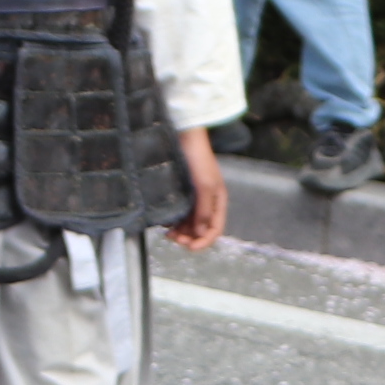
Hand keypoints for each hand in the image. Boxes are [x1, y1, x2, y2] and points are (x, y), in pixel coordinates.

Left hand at [170, 129, 225, 251]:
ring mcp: (194, 198)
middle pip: (201, 229)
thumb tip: (200, 234)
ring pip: (189, 223)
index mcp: (218, 202)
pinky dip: (174, 221)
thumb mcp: (205, 186)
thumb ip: (204, 210)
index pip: (215, 229)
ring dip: (181, 232)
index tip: (190, 248)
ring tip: (168, 234)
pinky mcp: (182, 192)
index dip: (204, 242)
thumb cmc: (198, 159)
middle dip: (189, 238)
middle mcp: (207, 202)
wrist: (185, 136)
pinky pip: (180, 213)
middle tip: (174, 239)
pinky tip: (166, 223)